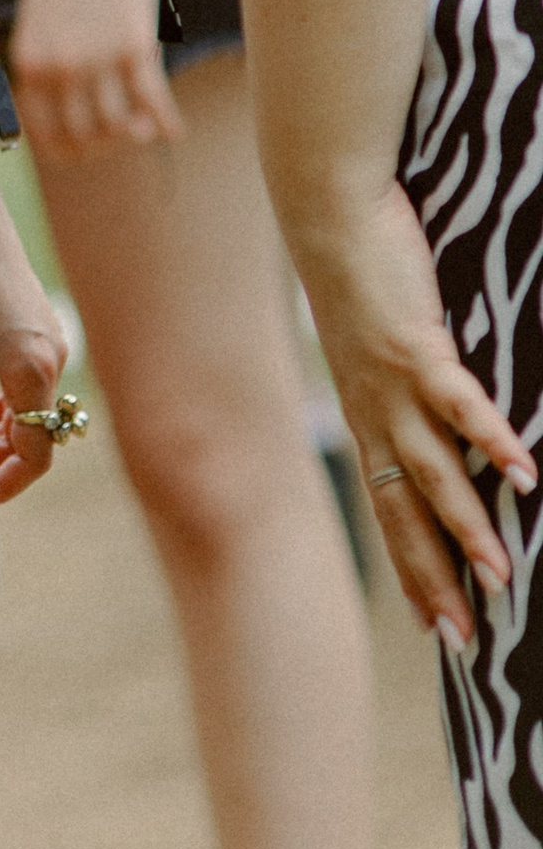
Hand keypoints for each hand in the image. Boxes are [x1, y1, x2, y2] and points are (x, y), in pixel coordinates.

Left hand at [10, 0, 183, 160]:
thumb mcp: (40, 15)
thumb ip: (49, 58)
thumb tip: (70, 101)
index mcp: (28, 60)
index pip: (44, 137)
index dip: (69, 151)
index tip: (87, 146)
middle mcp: (58, 67)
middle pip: (85, 139)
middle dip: (105, 145)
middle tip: (121, 132)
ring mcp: (95, 59)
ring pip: (118, 129)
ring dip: (135, 134)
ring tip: (145, 125)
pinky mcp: (134, 44)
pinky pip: (153, 104)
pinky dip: (165, 124)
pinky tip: (173, 130)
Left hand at [300, 176, 535, 646]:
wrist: (326, 206)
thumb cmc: (361, 269)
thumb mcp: (378, 340)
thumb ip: (410, 380)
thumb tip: (438, 408)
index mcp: (366, 413)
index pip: (388, 506)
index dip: (409, 566)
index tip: (431, 624)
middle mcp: (374, 410)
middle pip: (406, 509)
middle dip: (434, 577)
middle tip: (464, 641)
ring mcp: (392, 382)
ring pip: (434, 470)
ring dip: (468, 527)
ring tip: (501, 578)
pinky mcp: (415, 343)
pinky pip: (460, 402)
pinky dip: (492, 437)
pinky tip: (526, 475)